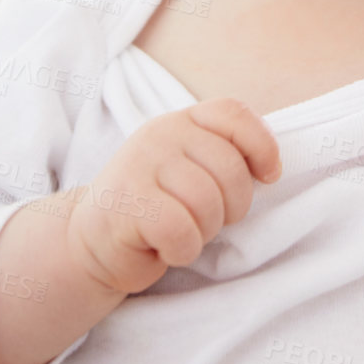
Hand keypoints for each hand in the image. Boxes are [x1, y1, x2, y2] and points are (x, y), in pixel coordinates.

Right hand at [66, 98, 281, 295]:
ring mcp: (140, 165)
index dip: (262, 145)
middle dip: (232, 207)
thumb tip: (271, 167)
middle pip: (230, 169)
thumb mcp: (192, 170)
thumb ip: (224, 157)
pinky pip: (182, 230)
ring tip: (183, 233)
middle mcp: (160, 135)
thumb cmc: (157, 209)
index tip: (268, 176)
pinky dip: (182, 250)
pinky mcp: (128, 203)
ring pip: (208, 202)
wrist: (92, 242)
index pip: (233, 113)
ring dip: (205, 231)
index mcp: (182, 122)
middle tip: (207, 220)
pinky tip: (165, 248)